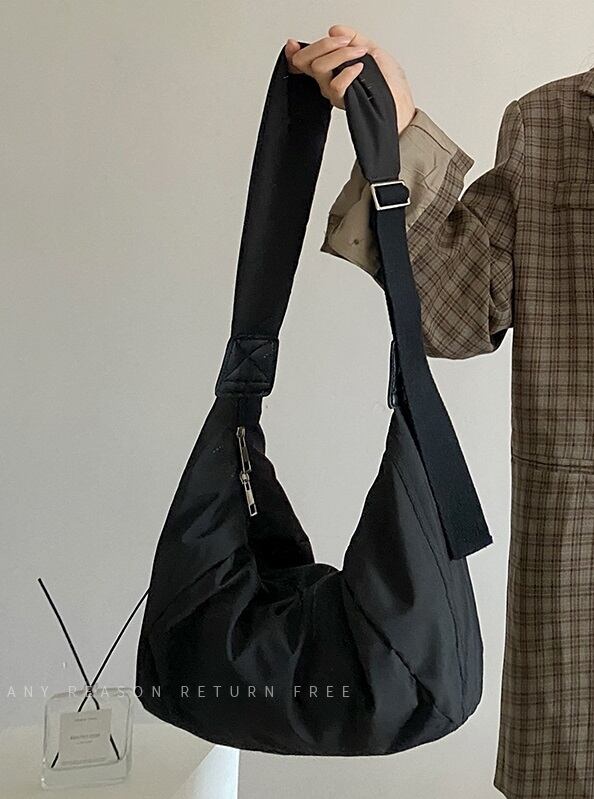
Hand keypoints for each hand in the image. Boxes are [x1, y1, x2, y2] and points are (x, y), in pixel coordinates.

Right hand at [284, 24, 414, 132]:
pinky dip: (347, 72)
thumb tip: (334, 30)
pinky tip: (359, 68)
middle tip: (343, 41)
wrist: (401, 104)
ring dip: (340, 55)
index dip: (294, 52)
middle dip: (323, 45)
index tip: (292, 44)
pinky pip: (335, 85)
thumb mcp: (373, 50)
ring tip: (359, 54)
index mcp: (332, 69)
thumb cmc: (390, 84)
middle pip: (306, 61)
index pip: (304, 61)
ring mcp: (334, 92)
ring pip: (320, 68)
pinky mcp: (344, 101)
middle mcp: (328, 81)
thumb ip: (353, 39)